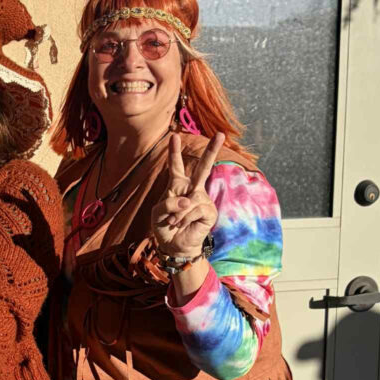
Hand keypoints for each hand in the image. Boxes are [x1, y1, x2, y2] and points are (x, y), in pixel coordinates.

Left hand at [150, 132, 222, 257]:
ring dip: (178, 213)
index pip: (175, 166)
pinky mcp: (209, 211)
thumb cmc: (165, 227)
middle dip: (212, 150)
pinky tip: (183, 224)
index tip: (174, 136)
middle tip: (221, 133)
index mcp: (177, 186)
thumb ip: (168, 203)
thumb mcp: (158, 213)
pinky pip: (195, 209)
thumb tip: (189, 200)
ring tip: (175, 222)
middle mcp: (192, 190)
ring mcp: (203, 199)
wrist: (173, 245)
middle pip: (203, 168)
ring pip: (191, 199)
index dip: (174, 152)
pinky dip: (185, 218)